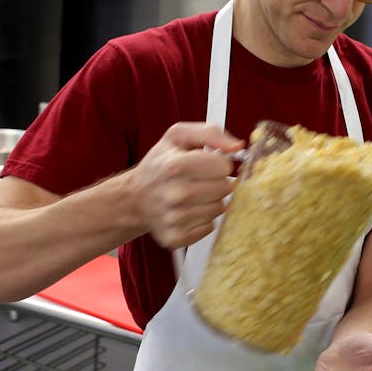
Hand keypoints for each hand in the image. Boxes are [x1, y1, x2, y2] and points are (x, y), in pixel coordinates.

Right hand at [131, 122, 243, 248]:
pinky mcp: (176, 237)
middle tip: (200, 180)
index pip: (224, 167)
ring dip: (212, 200)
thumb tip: (238, 146)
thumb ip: (210, 133)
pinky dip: (203, 219)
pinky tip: (189, 210)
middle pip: (225, 188)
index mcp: (175, 166)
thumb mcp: (178, 136)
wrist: (134, 198)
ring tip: (194, 194)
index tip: (206, 163)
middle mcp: (174, 194)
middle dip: (217, 181)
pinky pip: (210, 227)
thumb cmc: (160, 164)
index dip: (218, 163)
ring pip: (220, 208)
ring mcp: (174, 219)